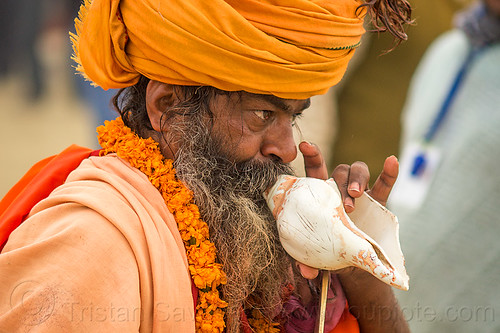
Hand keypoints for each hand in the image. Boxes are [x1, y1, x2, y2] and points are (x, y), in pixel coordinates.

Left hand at [297, 142, 398, 279]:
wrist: (353, 263)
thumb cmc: (327, 251)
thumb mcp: (314, 254)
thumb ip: (306, 261)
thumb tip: (305, 273)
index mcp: (320, 195)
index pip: (315, 171)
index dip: (312, 155)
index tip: (306, 144)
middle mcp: (339, 190)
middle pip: (339, 170)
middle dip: (342, 181)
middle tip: (345, 203)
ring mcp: (360, 195)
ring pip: (359, 171)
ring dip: (358, 179)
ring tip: (356, 197)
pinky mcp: (378, 203)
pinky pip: (384, 185)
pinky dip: (389, 173)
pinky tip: (392, 161)